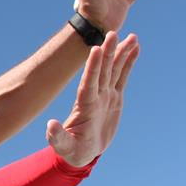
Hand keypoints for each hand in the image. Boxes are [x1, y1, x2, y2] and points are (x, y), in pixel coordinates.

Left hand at [46, 32, 138, 166]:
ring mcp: (105, 96)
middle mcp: (95, 96)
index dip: (92, 67)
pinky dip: (129, 63)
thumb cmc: (72, 151)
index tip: (95, 49)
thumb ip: (57, 137)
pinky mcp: (114, 98)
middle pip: (102, 71)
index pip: (89, 83)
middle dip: (107, 53)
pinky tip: (136, 48)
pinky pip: (123, 77)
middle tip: (112, 33)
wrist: (82, 152)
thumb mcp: (64, 147)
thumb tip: (50, 125)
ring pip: (114, 70)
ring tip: (132, 36)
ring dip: (121, 53)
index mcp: (84, 106)